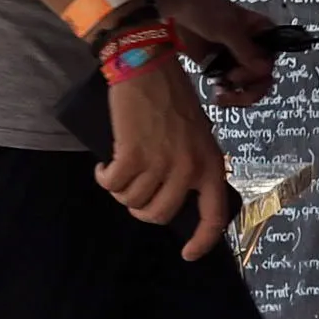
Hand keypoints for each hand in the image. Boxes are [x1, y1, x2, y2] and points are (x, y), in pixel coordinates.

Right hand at [97, 59, 232, 257]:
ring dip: (120, 190)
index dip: (202, 241)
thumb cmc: (171, 96)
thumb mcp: (197, 134)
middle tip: (134, 193)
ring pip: (132, 201)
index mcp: (210, 164)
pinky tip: (104, 166)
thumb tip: (177, 194)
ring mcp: (161, 163)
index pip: (214, 216)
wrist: (147, 65)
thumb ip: (193, 164)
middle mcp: (189, 169)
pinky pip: (112, 185)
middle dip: (141, 209)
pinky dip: (103, 178)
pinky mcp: (132, 155)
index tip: (188, 254)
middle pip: (160, 214)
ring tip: (119, 170)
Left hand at [156, 0, 276, 109]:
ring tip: (221, 96)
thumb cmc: (203, 9)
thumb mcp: (226, 27)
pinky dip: (227, 95)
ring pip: (249, 86)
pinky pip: (231, 87)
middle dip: (249, 88)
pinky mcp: (220, 67)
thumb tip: (266, 70)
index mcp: (262, 33)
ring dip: (239, 96)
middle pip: (263, 78)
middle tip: (230, 85)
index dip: (258, 72)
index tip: (237, 73)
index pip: (271, 60)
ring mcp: (237, 59)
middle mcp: (254, 48)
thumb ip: (246, 49)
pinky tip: (217, 94)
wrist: (173, 7)